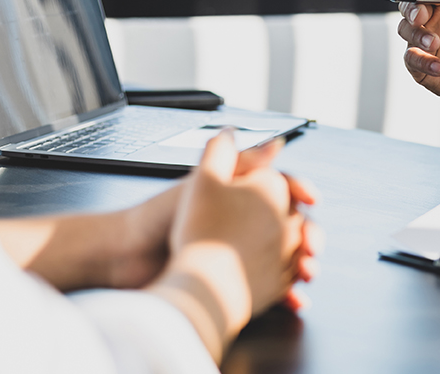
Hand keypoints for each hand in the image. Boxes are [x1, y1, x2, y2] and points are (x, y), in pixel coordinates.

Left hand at [112, 137, 311, 289]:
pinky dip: (286, 293)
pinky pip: (270, 288)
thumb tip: (276, 142)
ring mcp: (240, 253)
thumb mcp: (204, 182)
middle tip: (312, 244)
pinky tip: (295, 297)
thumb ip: (239, 161)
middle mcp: (242, 224)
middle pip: (290, 226)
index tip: (311, 199)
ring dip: (303, 264)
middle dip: (308, 234)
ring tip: (307, 271)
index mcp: (238, 196)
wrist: (127, 257)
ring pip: (286, 258)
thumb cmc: (159, 216)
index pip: (281, 189)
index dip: (299, 193)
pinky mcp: (235, 282)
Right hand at [397, 0, 439, 110]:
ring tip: (436, 44)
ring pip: (405, 29)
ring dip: (417, 35)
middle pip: (407, 5)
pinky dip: (422, 61)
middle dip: (411, 9)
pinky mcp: (421, 64)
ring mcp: (424, 41)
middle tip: (422, 18)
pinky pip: (410, 58)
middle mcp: (432, 18)